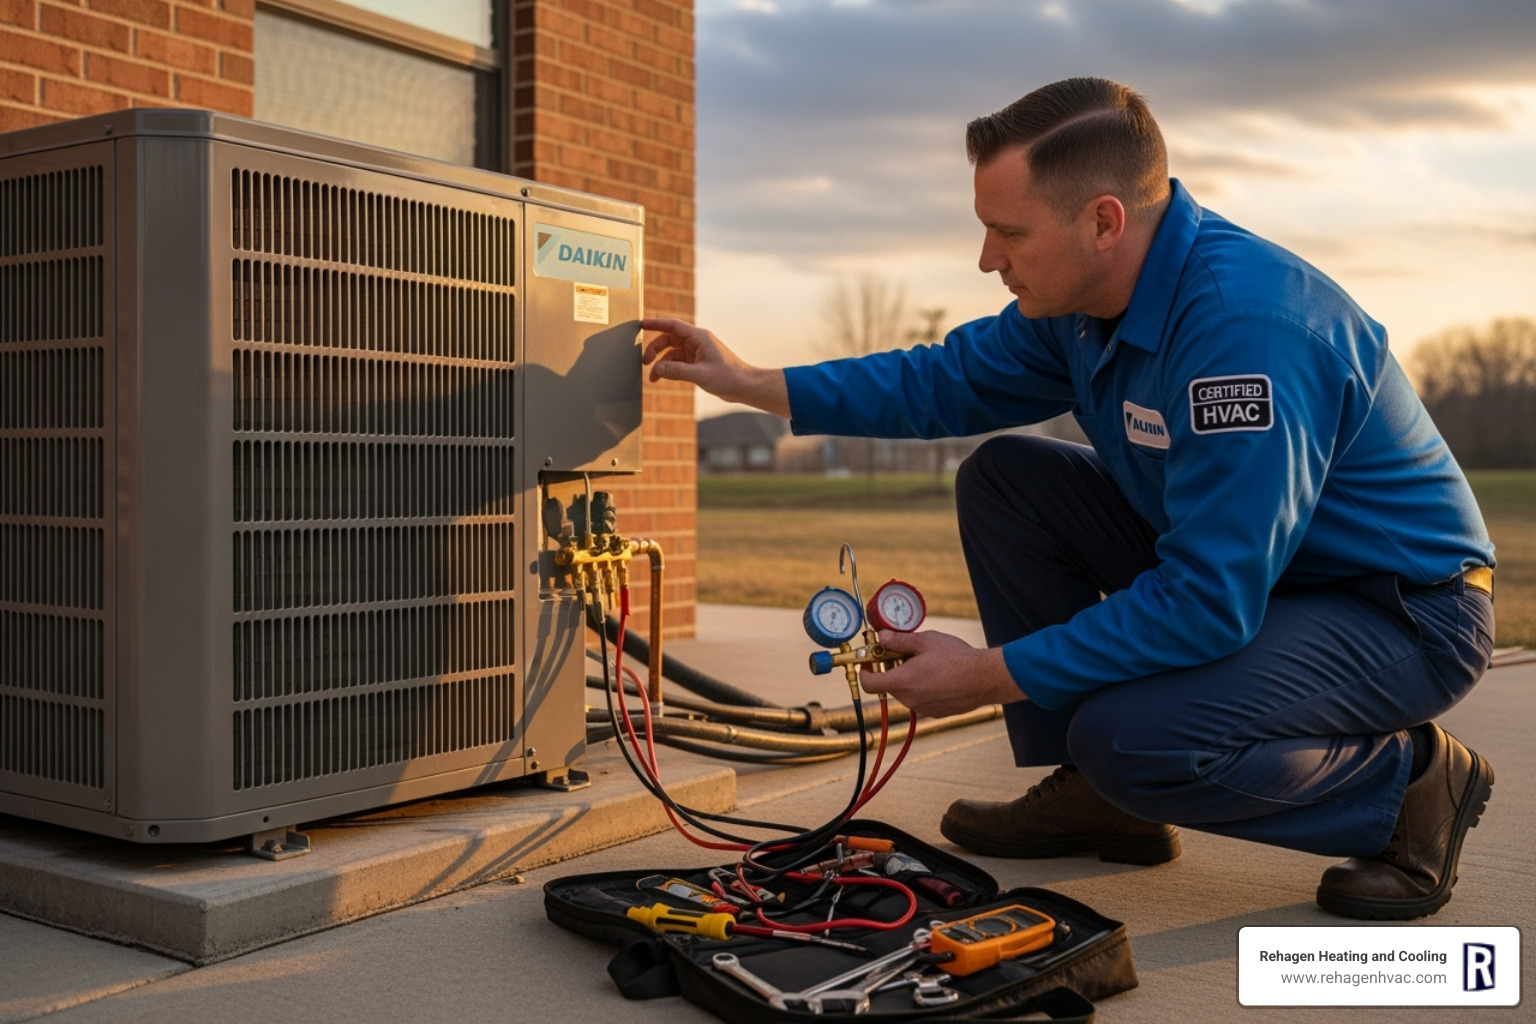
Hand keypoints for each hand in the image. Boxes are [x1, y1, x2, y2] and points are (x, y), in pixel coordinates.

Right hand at [640, 317, 789, 416]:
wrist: (744, 386)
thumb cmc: (728, 377)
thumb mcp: (700, 375)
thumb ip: (677, 371)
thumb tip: (656, 369)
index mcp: (699, 337)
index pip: (673, 325)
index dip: (655, 324)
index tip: (640, 324)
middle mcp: (697, 342)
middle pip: (669, 339)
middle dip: (655, 349)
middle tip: (644, 362)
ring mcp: (697, 352)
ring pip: (672, 352)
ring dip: (661, 363)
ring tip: (653, 377)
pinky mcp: (698, 363)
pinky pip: (678, 362)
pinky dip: (669, 369)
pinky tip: (662, 378)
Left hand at [859, 629, 1025, 717]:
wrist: (984, 678)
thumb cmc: (957, 659)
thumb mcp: (926, 641)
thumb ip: (900, 640)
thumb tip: (883, 637)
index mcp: (902, 682)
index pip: (869, 684)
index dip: (864, 673)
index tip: (867, 664)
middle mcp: (909, 699)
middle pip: (889, 686)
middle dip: (891, 670)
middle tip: (902, 654)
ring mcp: (923, 708)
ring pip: (906, 692)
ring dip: (908, 679)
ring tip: (924, 662)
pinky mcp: (936, 712)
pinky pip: (921, 699)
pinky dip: (922, 688)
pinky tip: (937, 675)